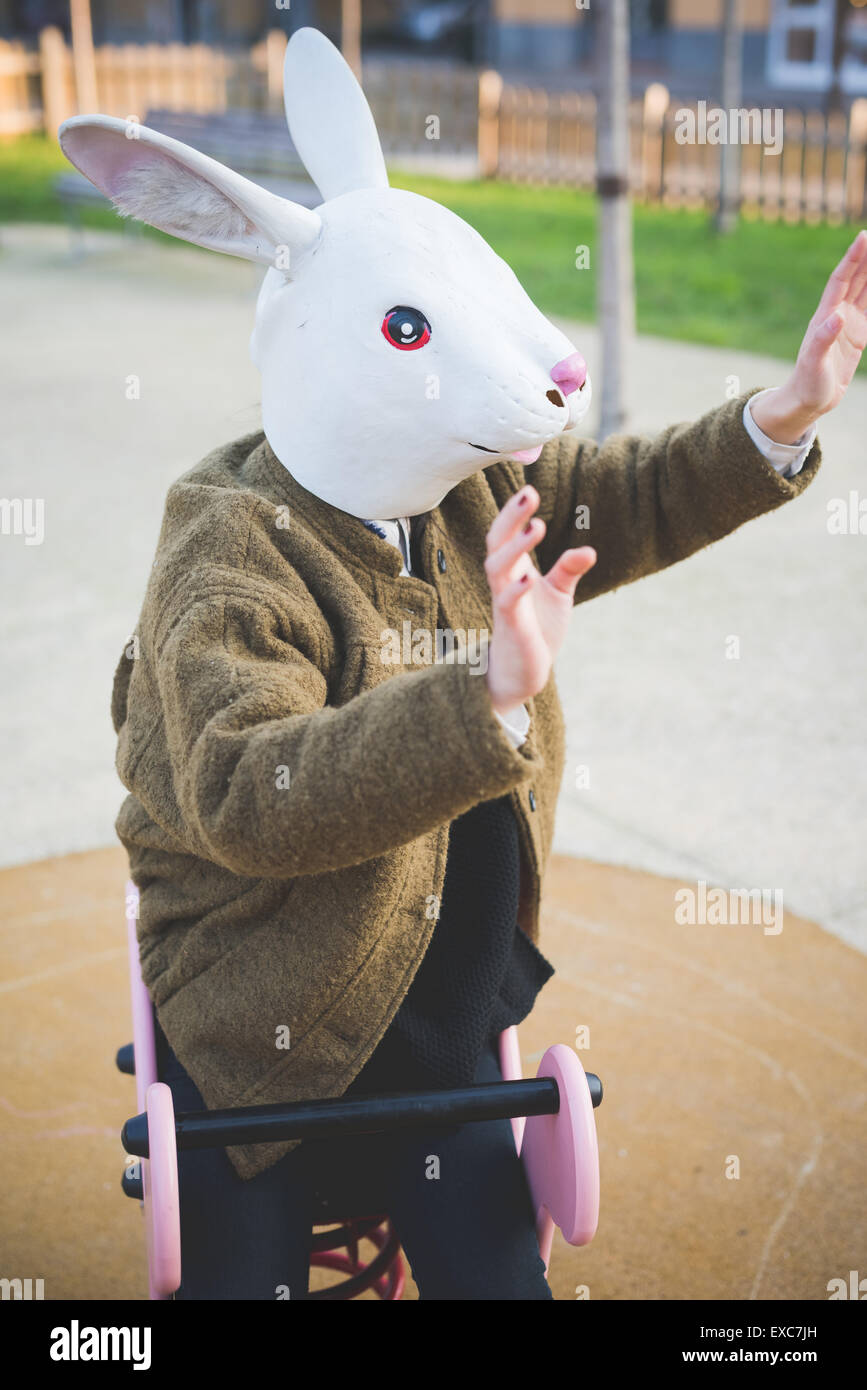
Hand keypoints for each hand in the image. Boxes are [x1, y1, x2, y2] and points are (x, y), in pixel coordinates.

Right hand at [484, 486, 595, 714]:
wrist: (523, 670)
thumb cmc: (536, 628)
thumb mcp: (558, 594)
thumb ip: (568, 570)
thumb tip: (589, 550)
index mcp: (513, 570)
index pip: (505, 534)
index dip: (514, 512)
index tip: (529, 490)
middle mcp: (503, 582)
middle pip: (497, 542)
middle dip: (510, 517)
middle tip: (529, 493)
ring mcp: (504, 603)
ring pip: (497, 569)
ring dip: (515, 547)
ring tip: (537, 526)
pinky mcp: (512, 626)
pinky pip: (507, 604)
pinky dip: (516, 589)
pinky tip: (530, 576)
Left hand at [752, 228, 866, 442]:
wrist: (807, 400)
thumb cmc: (807, 384)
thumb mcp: (814, 363)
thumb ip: (823, 339)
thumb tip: (837, 316)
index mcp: (825, 317)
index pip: (841, 280)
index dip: (852, 259)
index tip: (863, 237)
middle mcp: (836, 315)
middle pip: (855, 279)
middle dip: (866, 257)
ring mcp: (847, 325)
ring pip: (864, 290)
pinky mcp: (856, 336)